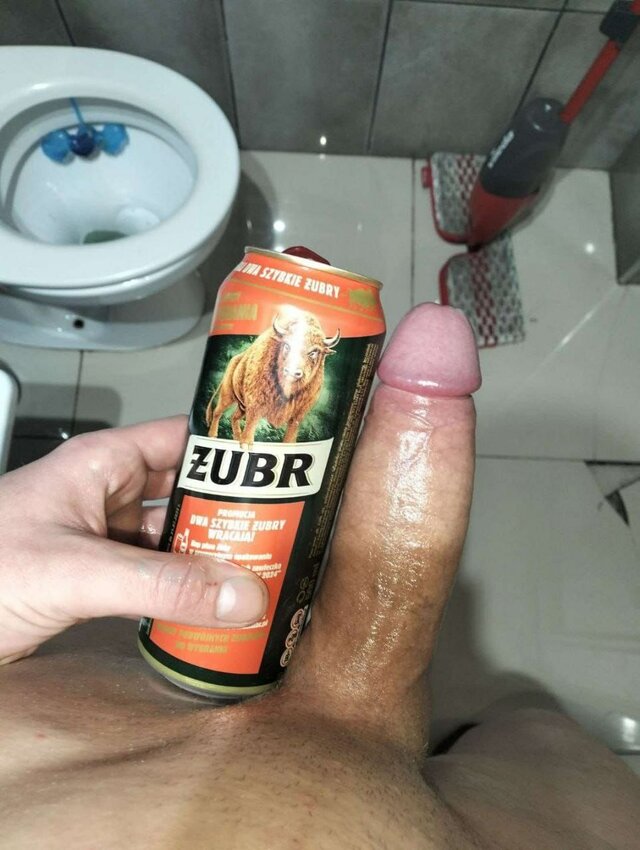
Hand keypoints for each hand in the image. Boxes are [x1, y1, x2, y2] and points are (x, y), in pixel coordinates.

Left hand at [0, 417, 267, 663]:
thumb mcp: (76, 570)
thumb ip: (161, 583)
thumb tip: (241, 593)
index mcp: (102, 462)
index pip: (184, 439)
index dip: (232, 450)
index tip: (282, 467)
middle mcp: (106, 492)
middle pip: (185, 491)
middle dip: (231, 511)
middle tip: (284, 529)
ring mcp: (101, 534)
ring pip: (171, 535)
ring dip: (209, 552)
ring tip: (262, 567)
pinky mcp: (94, 574)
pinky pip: (153, 572)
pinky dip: (183, 585)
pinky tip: (212, 602)